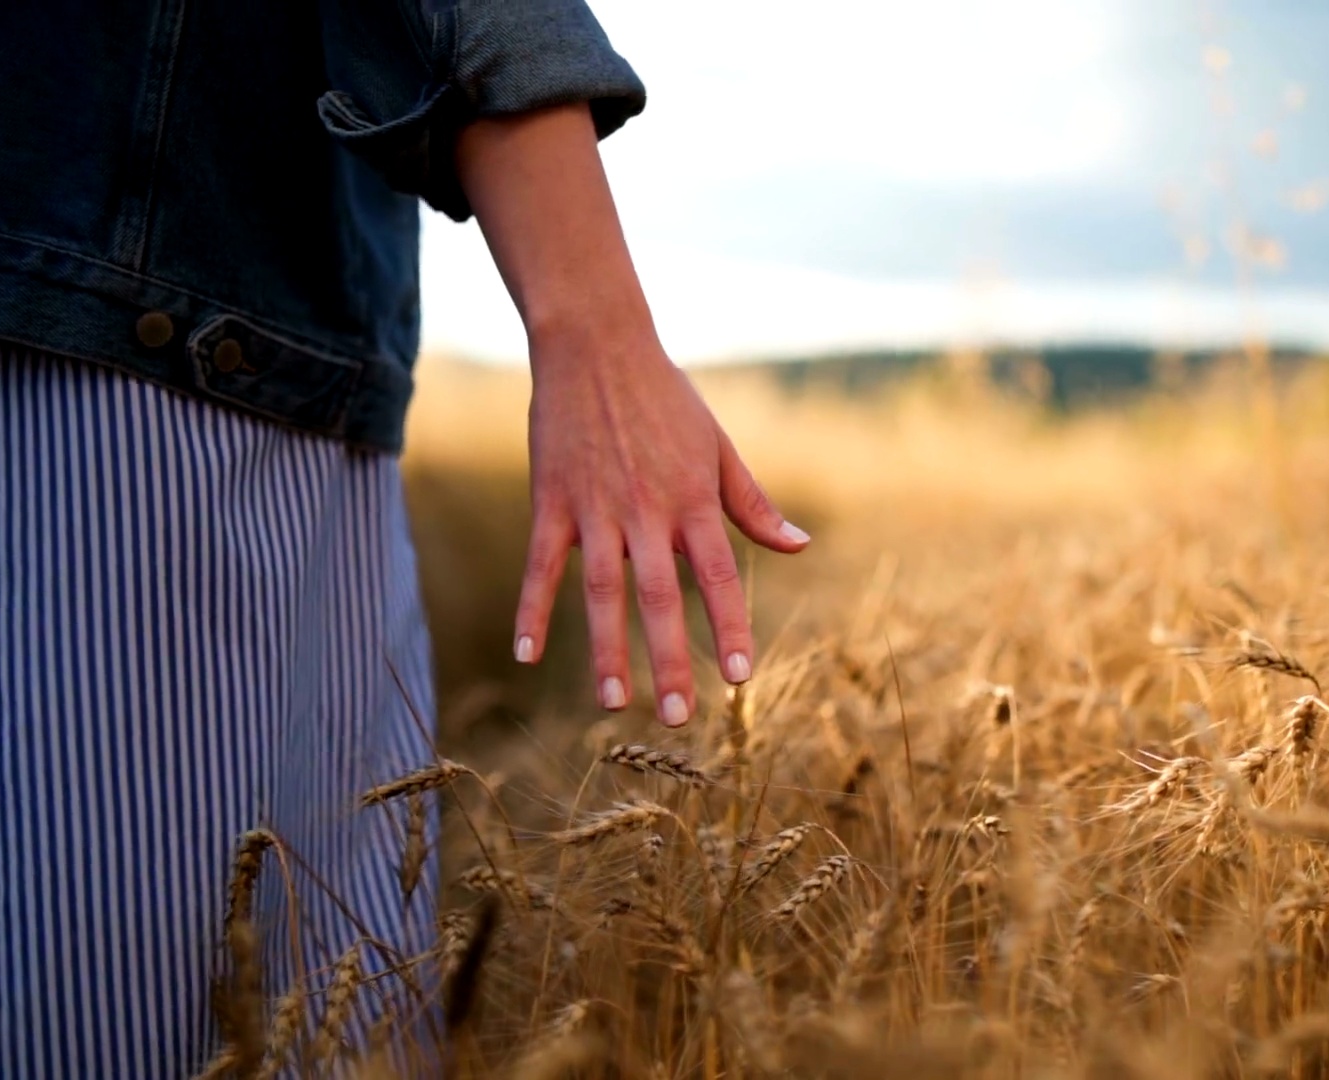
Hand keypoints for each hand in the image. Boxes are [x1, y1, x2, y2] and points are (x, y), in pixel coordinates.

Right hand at [454, 102, 808, 727]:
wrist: (597, 345)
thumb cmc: (667, 399)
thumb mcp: (718, 448)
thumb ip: (754, 505)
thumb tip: (800, 546)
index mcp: (692, 501)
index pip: (716, 576)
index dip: (727, 626)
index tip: (738, 676)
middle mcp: (646, 511)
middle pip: (659, 598)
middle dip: (669, 659)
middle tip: (679, 717)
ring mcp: (595, 509)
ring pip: (601, 591)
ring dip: (606, 650)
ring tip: (613, 703)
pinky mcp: (552, 501)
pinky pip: (542, 565)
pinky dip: (532, 609)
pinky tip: (527, 654)